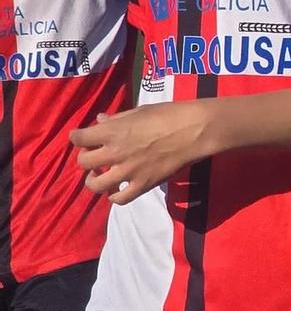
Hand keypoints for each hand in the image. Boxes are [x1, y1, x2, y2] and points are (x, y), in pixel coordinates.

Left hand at [71, 102, 222, 202]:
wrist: (195, 131)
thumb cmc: (168, 115)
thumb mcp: (139, 111)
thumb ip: (116, 119)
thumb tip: (100, 120)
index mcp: (111, 131)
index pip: (77, 138)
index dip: (78, 137)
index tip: (84, 137)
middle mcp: (114, 153)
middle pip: (82, 162)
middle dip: (86, 158)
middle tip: (96, 156)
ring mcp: (128, 171)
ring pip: (95, 185)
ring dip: (93, 181)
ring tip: (100, 177)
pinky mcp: (143, 185)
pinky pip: (120, 198)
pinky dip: (114, 196)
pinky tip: (117, 190)